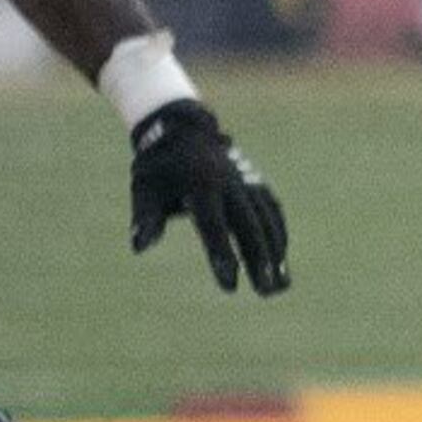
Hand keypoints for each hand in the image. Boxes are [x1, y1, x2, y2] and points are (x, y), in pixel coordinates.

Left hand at [131, 101, 291, 295]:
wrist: (182, 131)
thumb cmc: (159, 168)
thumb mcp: (144, 189)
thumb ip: (146, 218)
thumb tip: (139, 247)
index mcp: (201, 184)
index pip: (214, 226)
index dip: (223, 255)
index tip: (230, 285)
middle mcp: (230, 182)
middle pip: (250, 226)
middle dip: (260, 258)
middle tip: (266, 290)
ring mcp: (247, 181)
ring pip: (267, 219)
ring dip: (276, 251)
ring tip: (281, 284)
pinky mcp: (257, 182)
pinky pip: (272, 211)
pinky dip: (279, 235)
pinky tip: (282, 260)